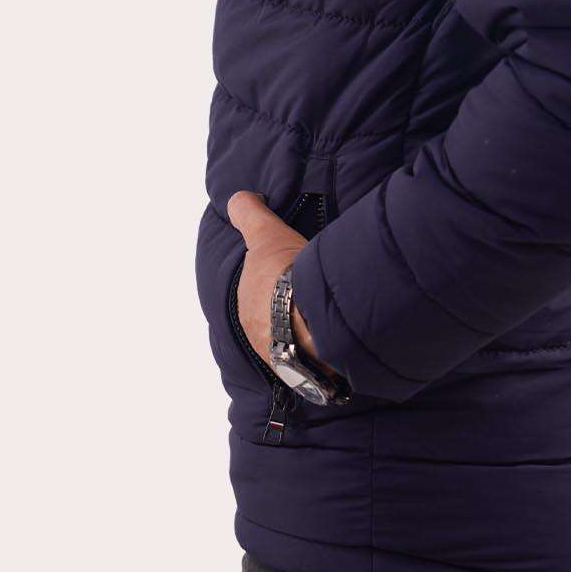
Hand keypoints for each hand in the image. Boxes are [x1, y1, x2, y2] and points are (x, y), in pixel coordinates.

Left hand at [226, 190, 337, 374]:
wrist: (311, 314)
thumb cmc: (285, 273)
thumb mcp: (266, 233)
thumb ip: (249, 215)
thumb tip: (235, 200)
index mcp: (245, 305)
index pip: (256, 294)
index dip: (272, 283)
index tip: (288, 277)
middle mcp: (256, 335)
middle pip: (272, 318)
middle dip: (287, 309)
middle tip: (310, 296)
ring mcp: (279, 355)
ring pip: (292, 340)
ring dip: (305, 331)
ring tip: (327, 318)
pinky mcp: (305, 371)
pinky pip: (312, 357)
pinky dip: (321, 348)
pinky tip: (335, 337)